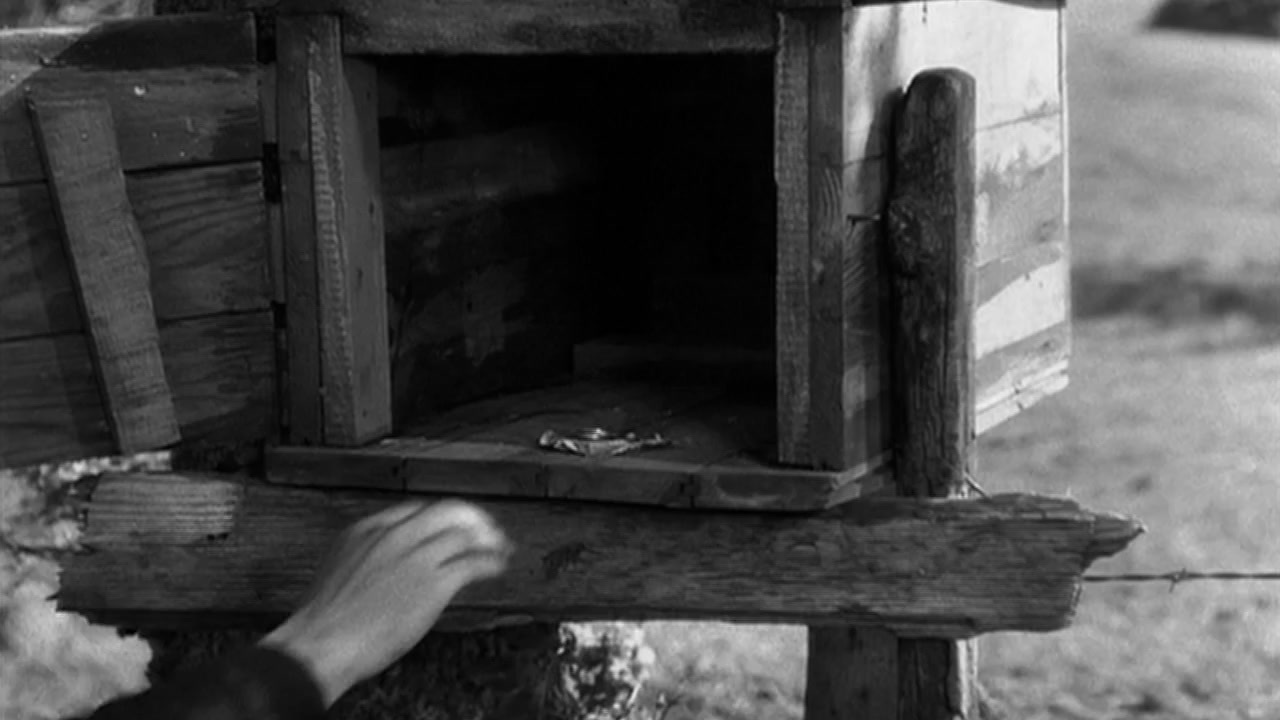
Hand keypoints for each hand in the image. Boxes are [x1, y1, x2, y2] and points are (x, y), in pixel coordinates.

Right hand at [259, 500, 511, 706]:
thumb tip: (389, 564)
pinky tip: (497, 566)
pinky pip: (473, 563)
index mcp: (367, 529)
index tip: (453, 524)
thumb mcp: (341, 569)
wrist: (321, 643)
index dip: (442, 516)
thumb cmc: (325, 619)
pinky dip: (490, 562)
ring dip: (488, 540)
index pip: (416, 510)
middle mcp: (394, 536)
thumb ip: (368, 556)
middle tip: (486, 529)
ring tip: (500, 547)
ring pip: (464, 534)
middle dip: (471, 518)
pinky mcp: (434, 583)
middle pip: (446, 512)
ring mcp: (416, 557)